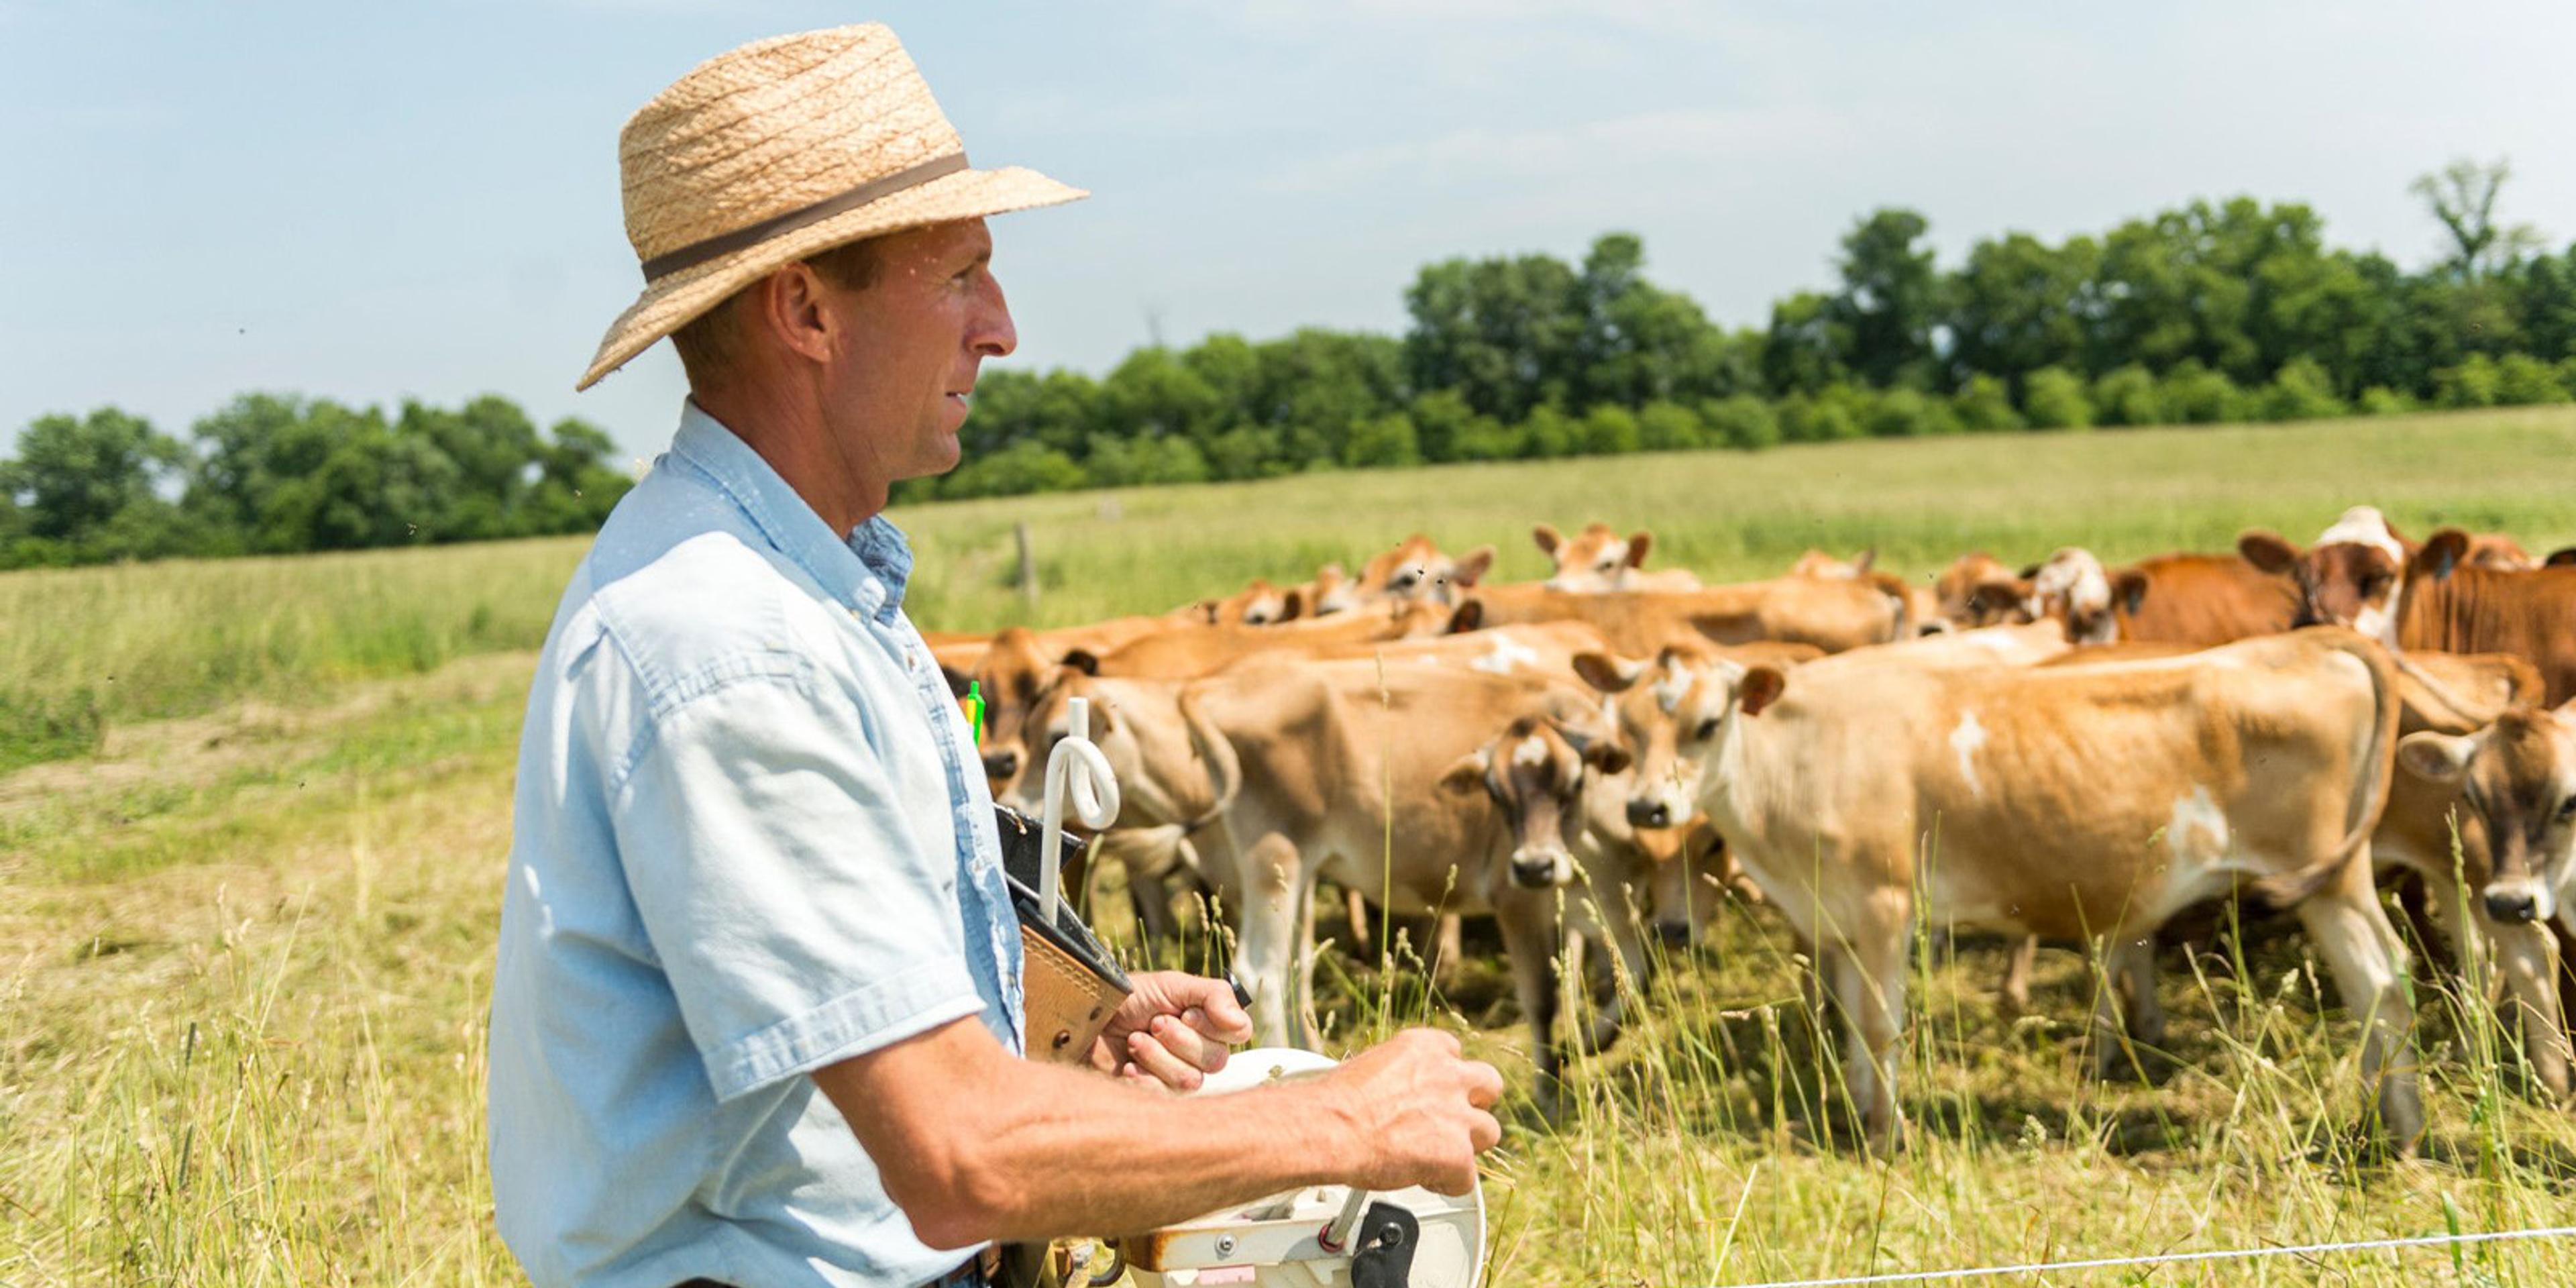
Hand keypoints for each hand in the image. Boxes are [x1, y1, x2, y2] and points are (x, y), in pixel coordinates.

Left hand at [1090, 971, 1254, 1091]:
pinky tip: (1127, 1067)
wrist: (1084, 1020)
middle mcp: (1199, 1052)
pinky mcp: (1155, 1097)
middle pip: (1216, 1060)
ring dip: (1157, 1056)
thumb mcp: (1171, 984)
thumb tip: (1241, 1022)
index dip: (1213, 1024)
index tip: (1185, 1012)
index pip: (1239, 1032)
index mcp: (1208, 1023)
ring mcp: (1178, 1077)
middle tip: (1153, 1023)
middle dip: (1178, 1038)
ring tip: (1133, 1041)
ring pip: (1191, 1080)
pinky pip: (1165, 1097)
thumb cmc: (1127, 998)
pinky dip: (1143, 1078)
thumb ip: (1212, 995)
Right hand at [1321, 1028, 1503, 1196]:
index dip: (1446, 1076)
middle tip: (1455, 1119)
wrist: (1328, 1129)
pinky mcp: (1457, 1153)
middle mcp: (1448, 1075)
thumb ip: (1399, 1077)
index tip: (1435, 1091)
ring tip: (1439, 1156)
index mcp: (1424, 1047)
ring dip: (1467, 1145)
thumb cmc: (1336, 1104)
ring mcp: (1457, 1114)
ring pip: (1489, 1131)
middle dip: (1476, 1102)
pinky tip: (1422, 1179)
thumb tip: (1394, 1094)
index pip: (1454, 1052)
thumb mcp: (1370, 1068)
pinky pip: (1467, 1177)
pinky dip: (1447, 1183)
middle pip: (1489, 1084)